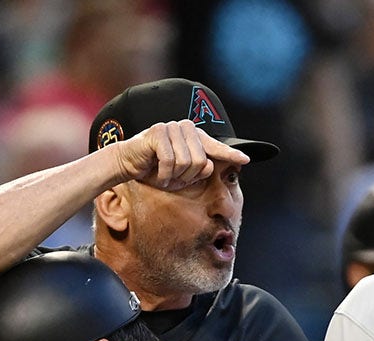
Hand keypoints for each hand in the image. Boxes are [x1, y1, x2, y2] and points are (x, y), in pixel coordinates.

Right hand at [111, 120, 249, 191]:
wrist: (128, 165)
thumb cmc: (156, 170)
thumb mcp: (182, 174)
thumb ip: (199, 170)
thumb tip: (212, 167)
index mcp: (193, 136)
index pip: (215, 147)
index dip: (230, 154)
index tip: (246, 160)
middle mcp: (184, 128)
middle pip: (202, 161)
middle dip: (188, 177)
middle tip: (175, 179)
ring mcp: (171, 127)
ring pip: (187, 162)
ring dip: (175, 176)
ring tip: (165, 175)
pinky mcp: (157, 132)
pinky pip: (170, 161)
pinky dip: (164, 174)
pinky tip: (157, 174)